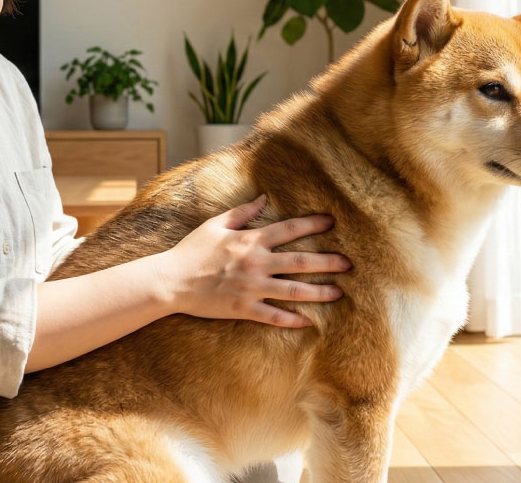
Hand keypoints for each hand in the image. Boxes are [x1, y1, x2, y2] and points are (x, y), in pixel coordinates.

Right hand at [153, 194, 349, 327]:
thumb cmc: (191, 250)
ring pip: (294, 291)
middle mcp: (257, 263)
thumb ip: (242, 212)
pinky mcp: (244, 308)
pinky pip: (274, 316)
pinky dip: (292, 320)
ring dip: (319, 292)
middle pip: (301, 262)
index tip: (332, 222)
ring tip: (339, 292)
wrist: (171, 281)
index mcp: (250, 240)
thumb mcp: (215, 225)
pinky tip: (310, 322)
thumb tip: (264, 198)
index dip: (312, 224)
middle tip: (349, 264)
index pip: (289, 229)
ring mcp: (252, 288)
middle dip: (328, 262)